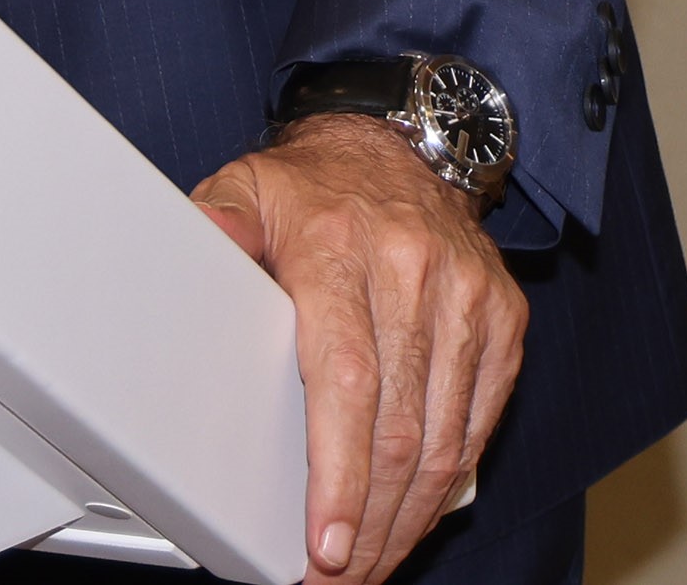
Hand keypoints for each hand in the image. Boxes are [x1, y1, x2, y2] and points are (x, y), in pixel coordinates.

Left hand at [191, 110, 524, 577]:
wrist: (403, 144)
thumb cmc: (314, 188)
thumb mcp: (247, 188)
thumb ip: (215, 228)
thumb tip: (182, 256)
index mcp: (339, 248)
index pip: (344, 379)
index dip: (338, 473)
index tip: (325, 543)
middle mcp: (413, 270)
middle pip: (397, 427)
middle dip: (369, 521)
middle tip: (338, 575)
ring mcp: (467, 296)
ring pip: (445, 438)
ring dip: (408, 518)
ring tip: (372, 562)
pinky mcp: (504, 317)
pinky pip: (479, 421)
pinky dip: (449, 482)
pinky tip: (414, 515)